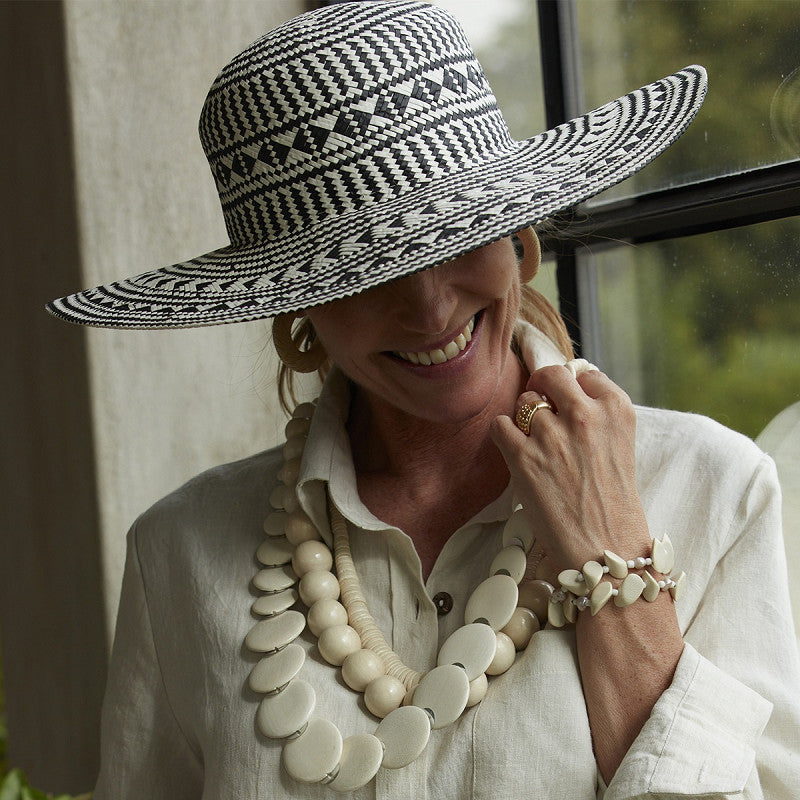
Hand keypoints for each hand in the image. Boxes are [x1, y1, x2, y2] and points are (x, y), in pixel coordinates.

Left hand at [490, 363, 650, 571]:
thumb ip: (597, 416)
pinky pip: (500, 425)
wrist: (605, 549)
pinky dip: (504, 435)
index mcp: (616, 409)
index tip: (567, 402)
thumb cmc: (613, 503)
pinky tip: (517, 452)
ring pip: (523, 402)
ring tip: (537, 447)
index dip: (571, 388)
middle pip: (550, 375)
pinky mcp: (524, 457)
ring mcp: (552, 434)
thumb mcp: (619, 446)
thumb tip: (566, 389)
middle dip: (543, 388)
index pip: (583, 373)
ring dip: (525, 420)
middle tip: (541, 409)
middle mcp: (585, 414)